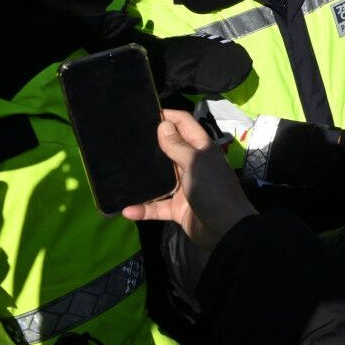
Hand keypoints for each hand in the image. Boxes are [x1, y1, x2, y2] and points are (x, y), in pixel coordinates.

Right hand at [122, 110, 256, 251]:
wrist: (226, 230)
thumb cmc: (213, 190)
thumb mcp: (196, 163)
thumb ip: (178, 146)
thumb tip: (163, 124)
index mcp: (201, 149)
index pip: (184, 124)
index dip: (167, 116)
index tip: (144, 113)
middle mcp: (192, 165)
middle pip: (168, 150)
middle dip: (150, 145)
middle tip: (123, 140)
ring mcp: (184, 188)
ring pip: (159, 179)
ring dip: (143, 179)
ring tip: (118, 171)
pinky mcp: (177, 209)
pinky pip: (156, 207)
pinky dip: (143, 208)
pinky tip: (126, 209)